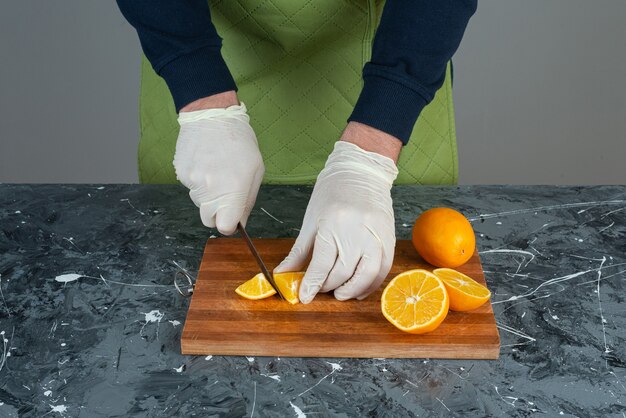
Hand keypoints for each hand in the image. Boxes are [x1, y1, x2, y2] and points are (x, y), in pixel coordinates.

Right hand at [173, 102, 263, 234]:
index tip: (233, 217)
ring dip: (207, 194)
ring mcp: (192, 183)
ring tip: (216, 169)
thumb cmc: (239, 141)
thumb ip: (247, 200)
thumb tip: (240, 222)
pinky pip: (190, 187)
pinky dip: (197, 180)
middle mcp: (210, 191)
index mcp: (232, 191)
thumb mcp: (256, 170)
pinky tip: (205, 162)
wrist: (212, 115)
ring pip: (199, 203)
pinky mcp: (181, 174)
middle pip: (208, 219)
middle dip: (217, 212)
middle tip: (225, 191)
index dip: (229, 224)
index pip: (224, 227)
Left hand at [275, 140, 398, 302]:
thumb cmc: (332, 194)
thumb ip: (299, 252)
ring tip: (339, 293)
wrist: (361, 171)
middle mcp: (356, 231)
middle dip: (328, 287)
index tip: (305, 297)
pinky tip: (359, 289)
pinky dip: (371, 284)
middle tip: (320, 290)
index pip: (321, 264)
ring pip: (366, 275)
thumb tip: (283, 274)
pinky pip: (383, 269)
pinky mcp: (389, 238)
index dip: (312, 285)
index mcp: (332, 224)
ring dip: (351, 291)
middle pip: (342, 273)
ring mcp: (376, 235)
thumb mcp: (311, 220)